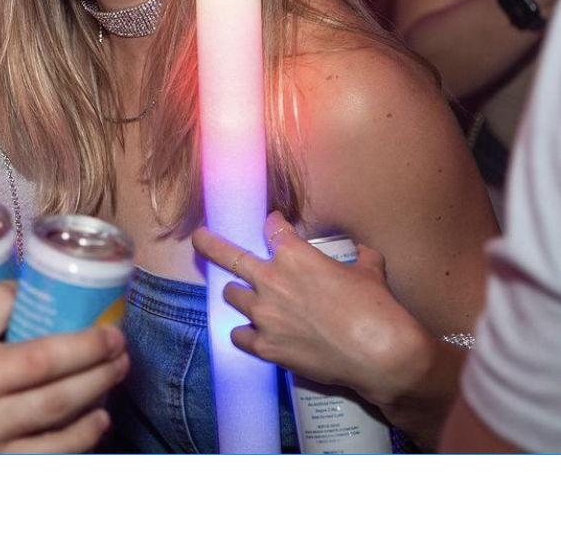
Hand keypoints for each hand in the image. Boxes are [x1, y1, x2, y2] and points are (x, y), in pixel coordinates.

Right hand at [0, 252, 128, 452]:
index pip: (3, 303)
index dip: (29, 292)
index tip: (44, 289)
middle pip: (46, 359)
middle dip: (91, 344)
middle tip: (116, 333)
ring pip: (56, 404)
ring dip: (97, 382)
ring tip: (119, 364)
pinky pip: (50, 449)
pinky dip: (82, 434)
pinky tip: (99, 416)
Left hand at [191, 211, 430, 408]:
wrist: (381, 356)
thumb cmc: (377, 310)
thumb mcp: (371, 273)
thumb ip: (362, 258)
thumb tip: (364, 252)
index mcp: (294, 255)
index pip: (271, 227)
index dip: (273, 224)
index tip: (273, 225)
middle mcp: (271, 280)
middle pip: (227, 255)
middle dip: (210, 243)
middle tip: (199, 237)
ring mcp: (265, 315)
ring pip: (232, 295)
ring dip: (238, 294)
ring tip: (242, 296)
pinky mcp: (266, 346)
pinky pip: (239, 336)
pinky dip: (244, 334)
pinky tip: (249, 335)